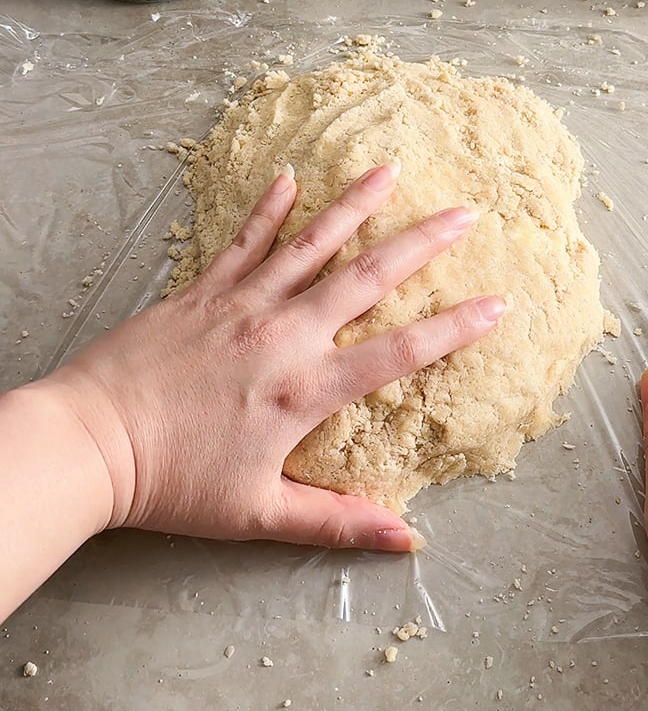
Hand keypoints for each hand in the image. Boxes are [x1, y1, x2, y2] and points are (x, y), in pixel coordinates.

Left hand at [45, 162, 503, 548]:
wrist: (86, 445)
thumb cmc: (170, 484)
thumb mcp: (258, 513)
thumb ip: (335, 519)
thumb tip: (404, 539)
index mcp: (304, 391)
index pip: (398, 353)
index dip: (454, 328)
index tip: (498, 304)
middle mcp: (283, 337)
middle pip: (366, 279)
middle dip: (422, 243)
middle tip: (465, 213)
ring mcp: (241, 307)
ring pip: (310, 244)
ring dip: (355, 206)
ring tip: (391, 171)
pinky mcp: (200, 294)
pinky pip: (242, 241)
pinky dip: (269, 209)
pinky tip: (291, 179)